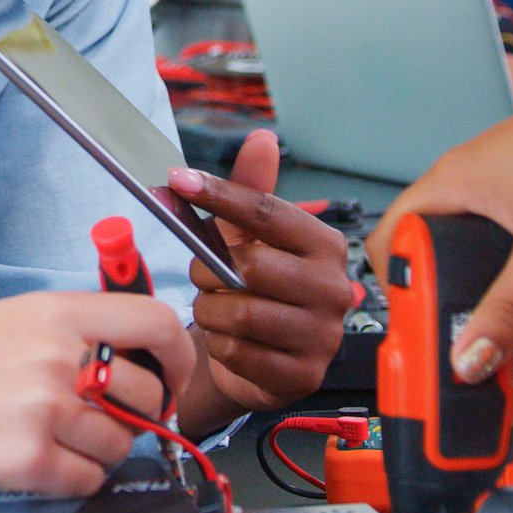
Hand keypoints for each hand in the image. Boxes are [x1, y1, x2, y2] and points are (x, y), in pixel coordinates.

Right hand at [0, 291, 195, 512]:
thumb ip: (62, 334)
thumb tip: (121, 355)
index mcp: (51, 312)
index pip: (153, 320)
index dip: (178, 353)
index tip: (174, 373)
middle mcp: (56, 355)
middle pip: (145, 392)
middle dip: (134, 416)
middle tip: (103, 422)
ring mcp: (44, 407)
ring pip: (120, 442)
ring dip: (98, 451)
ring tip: (50, 440)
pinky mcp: (28, 458)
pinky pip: (87, 479)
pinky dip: (70, 480)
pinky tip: (32, 463)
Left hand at [165, 130, 354, 424]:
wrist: (266, 360)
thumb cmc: (259, 288)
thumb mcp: (251, 236)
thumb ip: (251, 190)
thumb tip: (261, 137)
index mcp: (324, 245)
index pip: (267, 212)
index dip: (219, 194)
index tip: (178, 180)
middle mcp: (333, 288)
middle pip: (251, 267)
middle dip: (210, 271)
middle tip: (203, 275)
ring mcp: (323, 335)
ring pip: (241, 313)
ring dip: (211, 310)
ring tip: (215, 308)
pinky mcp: (303, 375)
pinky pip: (239, 353)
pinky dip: (220, 345)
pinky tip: (227, 340)